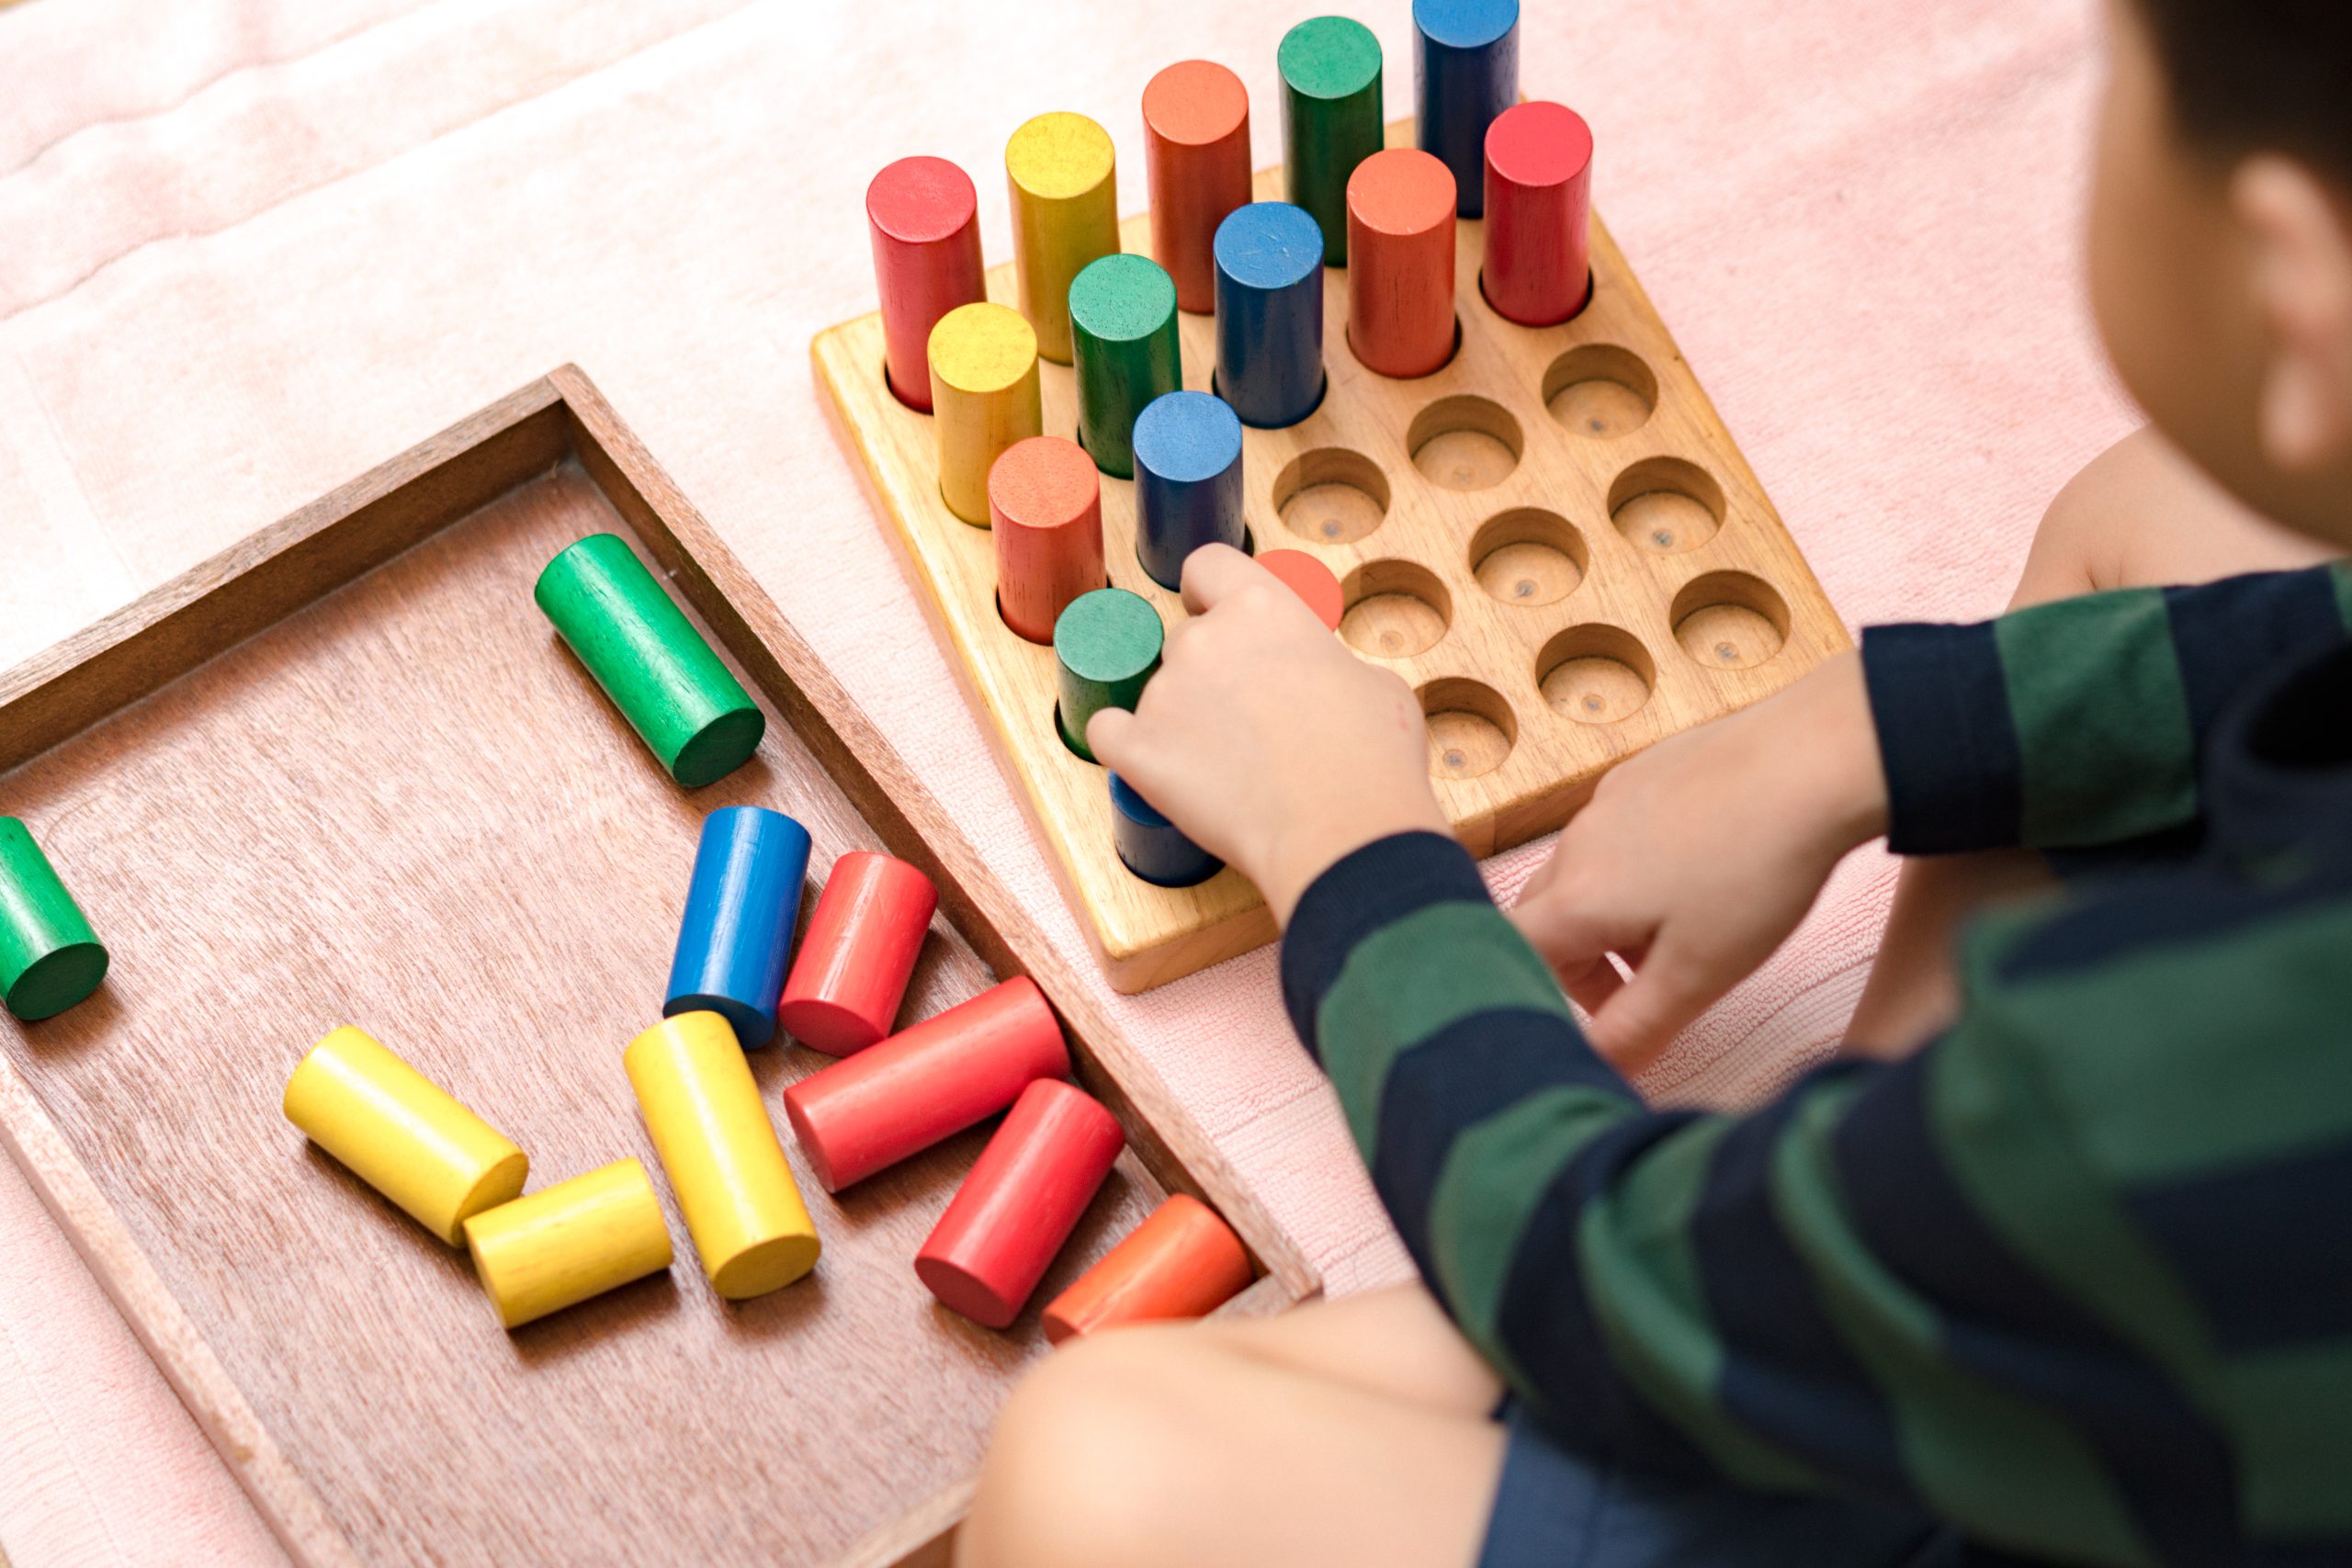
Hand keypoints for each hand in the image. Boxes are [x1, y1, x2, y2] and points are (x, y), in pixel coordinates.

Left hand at [1087, 545, 1448, 923]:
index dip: (1209, 590)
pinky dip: (1128, 747)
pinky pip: (1108, 733)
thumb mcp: (1372, 682)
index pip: (1207, 565)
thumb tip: (1318, 677)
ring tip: (1228, 767)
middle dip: (1209, 672)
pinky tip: (1156, 766)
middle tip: (1247, 718)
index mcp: (1261, 608)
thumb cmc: (1369, 756)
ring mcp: (1165, 693)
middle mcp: (1203, 639)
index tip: (1215, 611)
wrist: (1340, 828)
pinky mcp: (1139, 750)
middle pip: (1186, 639)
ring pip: (1159, 693)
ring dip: (1182, 718)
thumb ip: (1324, 663)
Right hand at [1509, 652, 1888, 1072]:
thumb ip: (1636, 1030)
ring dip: (1613, 915)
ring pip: (1584, 871)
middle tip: (1646, 986)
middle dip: (1581, 961)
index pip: (1515, 955)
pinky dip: (1640, 864)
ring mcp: (1608, 798)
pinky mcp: (1645, 770)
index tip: (1598, 1016)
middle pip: (1544, 914)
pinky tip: (1707, 868)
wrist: (1813, 758)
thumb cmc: (1756, 872)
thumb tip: (1594, 1068)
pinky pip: (1619, 830)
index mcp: (1576, 898)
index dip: (1540, 994)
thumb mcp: (1698, 975)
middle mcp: (1576, 842)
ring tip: (1686, 929)